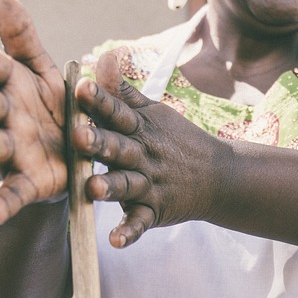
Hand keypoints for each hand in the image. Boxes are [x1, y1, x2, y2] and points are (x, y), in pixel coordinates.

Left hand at [72, 49, 224, 247]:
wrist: (219, 176)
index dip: (99, 101)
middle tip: (78, 136)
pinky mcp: (155, 211)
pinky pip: (141, 223)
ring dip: (111, 187)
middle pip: (119, 148)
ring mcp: (150, 185)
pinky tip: (114, 242)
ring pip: (127, 185)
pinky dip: (130, 232)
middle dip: (99, 143)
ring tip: (93, 189)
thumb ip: (123, 89)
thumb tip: (103, 55)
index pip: (118, 112)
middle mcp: (143, 156)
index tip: (79, 88)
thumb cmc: (175, 140)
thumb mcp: (153, 112)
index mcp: (140, 129)